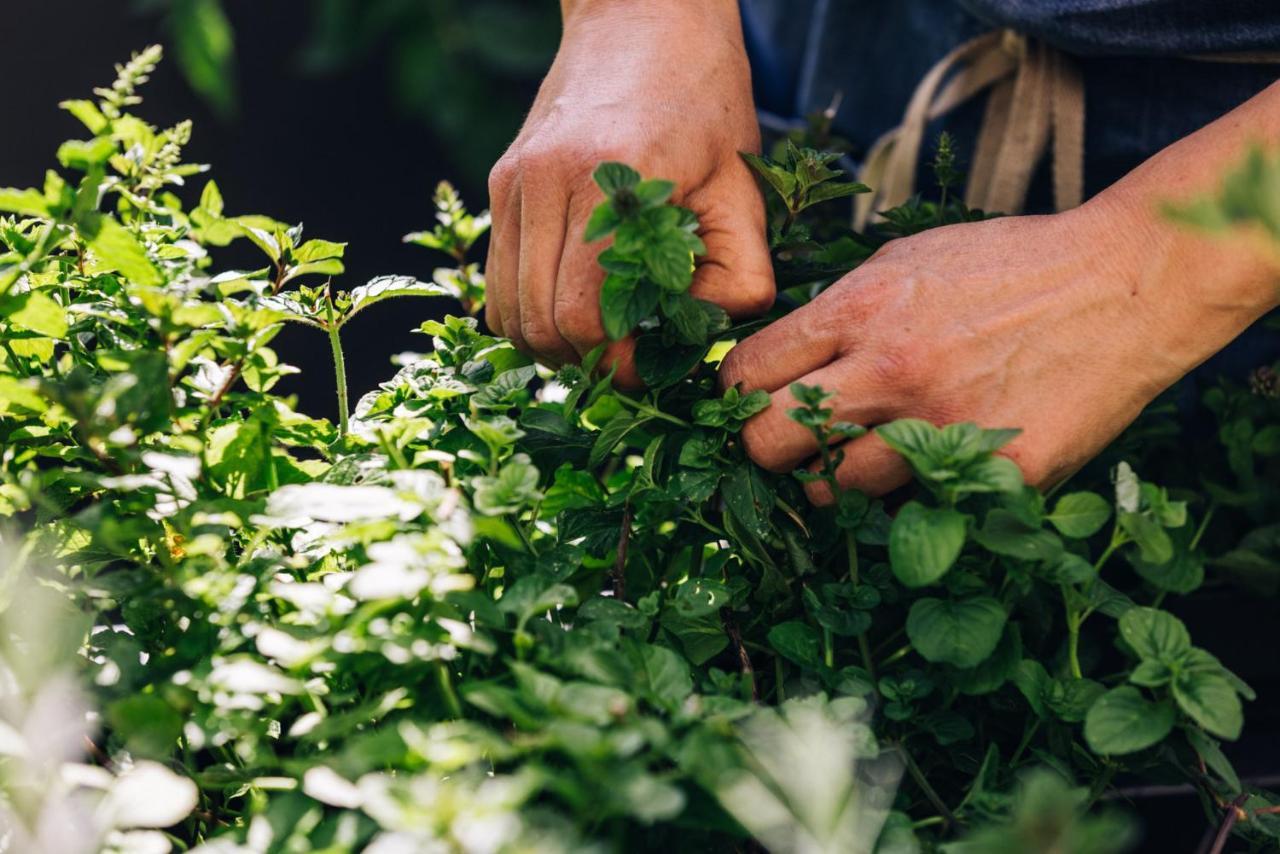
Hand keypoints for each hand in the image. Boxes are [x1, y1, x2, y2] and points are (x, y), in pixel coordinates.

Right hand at [486, 0, 773, 385]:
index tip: (650, 367)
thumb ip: (738, 271)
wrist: (641, 17)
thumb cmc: (704, 102)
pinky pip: (496, 282)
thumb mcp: (742, 186)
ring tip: (601, 337)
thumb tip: (701, 339)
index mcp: (612, 179)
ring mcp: (515, 183)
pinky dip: (528, 312)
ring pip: (508, 312)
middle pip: (541, 324)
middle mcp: (548, 181)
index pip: (585, 315)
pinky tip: (572, 305)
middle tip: (629, 358)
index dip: (616, 362)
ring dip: (553, 343)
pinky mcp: (500, 184)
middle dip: (586, 361)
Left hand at [720, 198, 1276, 502]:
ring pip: (838, 488)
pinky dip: (914, 491)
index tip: (749, 404)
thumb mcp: (908, 260)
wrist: (1126, 283)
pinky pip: (918, 504)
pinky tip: (934, 465)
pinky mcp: (993, 472)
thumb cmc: (1012, 267)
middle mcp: (887, 371)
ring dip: (838, 480)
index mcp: (858, 310)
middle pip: (768, 442)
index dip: (737, 396)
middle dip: (766, 449)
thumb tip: (782, 357)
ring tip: (867, 455)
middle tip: (788, 445)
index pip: (746, 374)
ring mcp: (941, 428)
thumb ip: (840, 311)